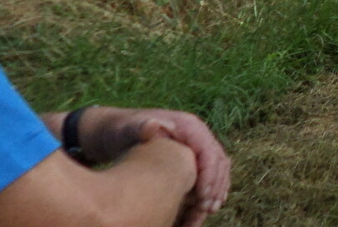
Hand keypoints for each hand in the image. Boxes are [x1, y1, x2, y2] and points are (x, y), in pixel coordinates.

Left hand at [129, 111, 229, 226]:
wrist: (119, 132)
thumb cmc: (122, 131)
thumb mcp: (127, 128)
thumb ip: (140, 127)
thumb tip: (153, 124)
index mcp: (189, 126)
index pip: (208, 151)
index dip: (210, 175)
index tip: (202, 197)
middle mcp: (198, 135)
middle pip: (218, 161)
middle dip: (216, 186)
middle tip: (207, 209)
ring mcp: (198, 146)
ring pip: (218, 170)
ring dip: (216, 191)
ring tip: (208, 212)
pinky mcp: (194, 158)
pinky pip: (209, 175)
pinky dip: (210, 191)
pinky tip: (204, 208)